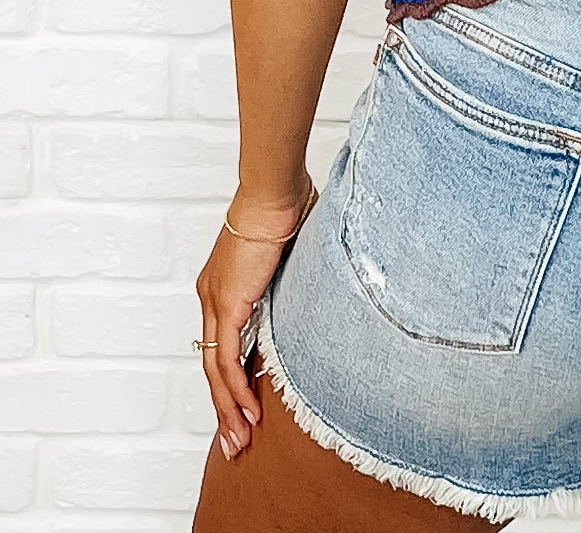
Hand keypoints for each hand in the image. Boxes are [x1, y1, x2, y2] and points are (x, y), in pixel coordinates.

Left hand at [194, 176, 313, 461]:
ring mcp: (215, 302)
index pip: (222, 346)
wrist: (275, 190)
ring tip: (241, 440)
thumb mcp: (291, 254)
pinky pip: (226, 360)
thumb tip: (317, 284)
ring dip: (229, 409)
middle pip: (212, 367)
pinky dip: (235, 390)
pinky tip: (247, 413)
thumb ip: (294, 277)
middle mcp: (212, 298)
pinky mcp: (227, 305)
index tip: (242, 409)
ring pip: (215, 371)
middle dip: (225, 409)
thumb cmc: (287, 207)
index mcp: (224, 286)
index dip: (230, 381)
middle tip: (236, 441)